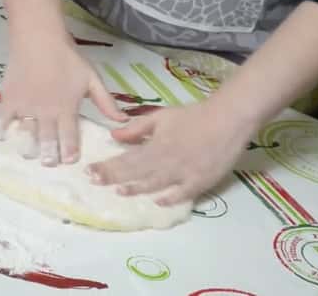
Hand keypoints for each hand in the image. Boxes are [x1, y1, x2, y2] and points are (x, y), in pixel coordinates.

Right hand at [0, 34, 126, 165]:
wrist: (39, 38)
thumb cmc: (67, 57)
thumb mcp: (92, 78)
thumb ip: (106, 102)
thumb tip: (123, 120)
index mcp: (67, 108)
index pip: (69, 135)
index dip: (70, 150)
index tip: (70, 161)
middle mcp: (46, 112)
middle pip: (47, 139)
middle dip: (49, 154)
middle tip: (49, 164)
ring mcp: (26, 107)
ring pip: (26, 133)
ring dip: (28, 146)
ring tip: (28, 156)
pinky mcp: (9, 100)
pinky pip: (4, 120)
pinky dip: (1, 130)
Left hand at [85, 100, 257, 205]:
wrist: (228, 119)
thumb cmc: (194, 116)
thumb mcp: (162, 116)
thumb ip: (137, 128)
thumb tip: (113, 136)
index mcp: (157, 145)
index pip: (126, 158)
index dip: (107, 166)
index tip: (89, 171)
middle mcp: (167, 161)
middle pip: (136, 173)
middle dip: (113, 178)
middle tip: (94, 182)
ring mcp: (184, 173)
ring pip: (156, 185)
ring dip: (136, 189)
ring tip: (118, 193)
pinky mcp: (201, 181)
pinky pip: (182, 194)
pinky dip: (170, 199)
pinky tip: (157, 203)